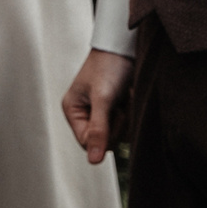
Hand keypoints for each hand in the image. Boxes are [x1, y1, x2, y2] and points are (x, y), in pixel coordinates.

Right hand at [60, 48, 134, 164]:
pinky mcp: (118, 109)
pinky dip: (134, 111)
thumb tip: (93, 162)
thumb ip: (99, 129)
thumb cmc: (109, 65)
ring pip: (119, 134)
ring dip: (128, 115)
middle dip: (118, 123)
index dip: (104, 135)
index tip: (113, 112)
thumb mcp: (103, 98)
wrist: (126, 44)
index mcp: (73, 110)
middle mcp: (86, 114)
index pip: (87, 143)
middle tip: (120, 100)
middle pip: (104, 141)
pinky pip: (129, 126)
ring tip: (126, 94)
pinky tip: (131, 95)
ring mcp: (103, 112)